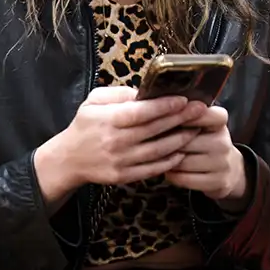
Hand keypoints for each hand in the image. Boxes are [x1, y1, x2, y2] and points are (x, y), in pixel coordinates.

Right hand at [34, 88, 206, 205]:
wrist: (68, 160)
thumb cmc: (85, 125)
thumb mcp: (94, 101)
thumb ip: (119, 94)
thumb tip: (144, 92)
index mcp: (108, 120)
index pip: (140, 113)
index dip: (164, 106)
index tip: (183, 99)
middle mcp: (115, 142)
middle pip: (154, 130)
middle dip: (180, 119)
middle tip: (200, 109)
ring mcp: (120, 161)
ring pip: (157, 151)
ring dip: (180, 140)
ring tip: (196, 128)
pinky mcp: (124, 177)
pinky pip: (152, 169)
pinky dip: (170, 161)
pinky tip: (182, 150)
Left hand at [165, 105, 249, 208]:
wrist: (229, 169)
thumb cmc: (207, 141)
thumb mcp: (205, 124)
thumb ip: (186, 115)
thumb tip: (155, 108)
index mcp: (220, 122)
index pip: (202, 114)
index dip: (182, 115)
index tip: (166, 116)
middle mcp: (222, 141)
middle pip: (184, 140)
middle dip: (166, 141)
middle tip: (152, 140)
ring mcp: (221, 163)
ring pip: (181, 161)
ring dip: (166, 160)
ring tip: (160, 156)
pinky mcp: (216, 182)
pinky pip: (183, 179)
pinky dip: (172, 175)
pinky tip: (169, 170)